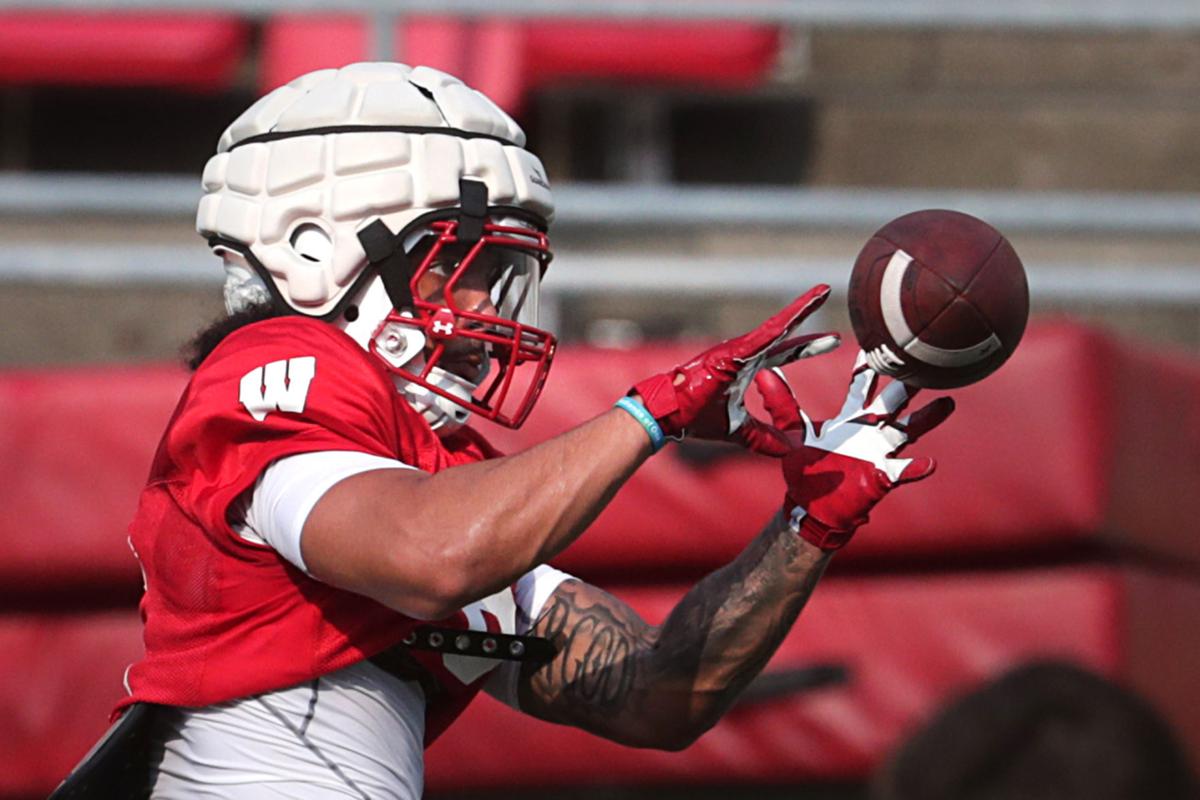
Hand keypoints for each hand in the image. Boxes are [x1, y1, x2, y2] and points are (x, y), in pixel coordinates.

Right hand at [631, 285, 839, 455]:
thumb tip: (788, 450)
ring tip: (821, 292)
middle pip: (784, 332)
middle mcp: (744, 353)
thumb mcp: (738, 431)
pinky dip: (782, 324)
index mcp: (746, 367)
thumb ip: (763, 438)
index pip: (784, 354)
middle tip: (827, 294)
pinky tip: (800, 312)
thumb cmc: (694, 417)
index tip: (833, 339)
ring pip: (777, 326)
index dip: (807, 346)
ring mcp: (737, 349)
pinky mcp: (731, 352)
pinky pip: (763, 336)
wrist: (668, 413)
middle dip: (808, 315)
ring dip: (800, 309)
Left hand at [756, 353, 954, 549]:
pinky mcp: (881, 477)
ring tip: (947, 402)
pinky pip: (901, 472)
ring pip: (909, 429)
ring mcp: (880, 452)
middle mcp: (870, 430)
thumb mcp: (794, 433)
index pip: (863, 384)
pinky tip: (928, 463)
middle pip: (894, 399)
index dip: (871, 364)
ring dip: (928, 417)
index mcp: (849, 416)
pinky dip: (914, 468)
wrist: (813, 504)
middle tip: (925, 358)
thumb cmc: (807, 466)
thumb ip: (782, 406)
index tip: (881, 339)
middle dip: (908, 380)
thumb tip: (763, 374)